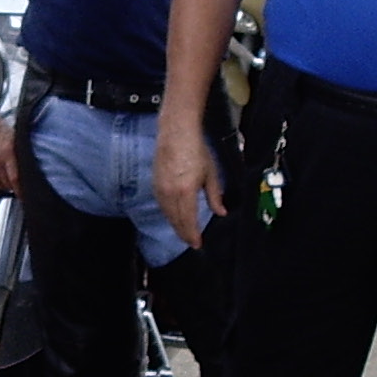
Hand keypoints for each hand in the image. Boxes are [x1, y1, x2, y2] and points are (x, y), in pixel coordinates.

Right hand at [0, 109, 17, 191]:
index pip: (15, 179)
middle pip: (6, 184)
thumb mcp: (14, 138)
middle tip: (17, 185)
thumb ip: (19, 153)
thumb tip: (27, 168)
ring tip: (7, 181)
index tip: (25, 196)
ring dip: (3, 185)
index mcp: (7, 153)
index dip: (21, 190)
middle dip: (13, 186)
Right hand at [155, 116, 223, 249]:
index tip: (197, 244)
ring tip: (183, 233)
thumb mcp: (211, 174)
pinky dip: (168, 214)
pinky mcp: (155, 184)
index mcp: (186, 191)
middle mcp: (171, 193)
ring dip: (176, 225)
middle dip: (184, 233)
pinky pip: (161, 205)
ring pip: (167, 214)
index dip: (193, 235)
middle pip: (176, 220)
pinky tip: (174, 217)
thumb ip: (215, 196)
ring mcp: (160, 189)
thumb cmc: (196, 150)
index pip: (188, 221)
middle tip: (191, 242)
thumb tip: (221, 212)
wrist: (176, 132)